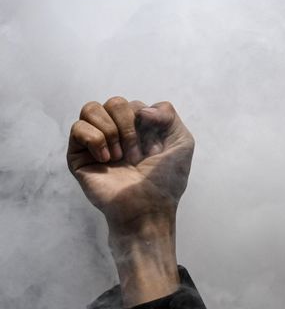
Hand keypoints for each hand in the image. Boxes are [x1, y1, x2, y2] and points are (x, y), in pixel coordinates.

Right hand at [67, 97, 193, 232]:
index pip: (134, 104)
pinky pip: (77, 127)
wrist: (148, 207)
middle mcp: (116, 132)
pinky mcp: (78, 155)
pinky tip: (106, 160)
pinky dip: (95, 140)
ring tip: (119, 157)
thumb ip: (168, 114)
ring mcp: (96, 143)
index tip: (154, 149)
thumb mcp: (182, 143)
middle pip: (114, 102)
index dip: (146, 123)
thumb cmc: (166, 180)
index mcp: (138, 128)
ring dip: (111, 131)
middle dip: (128, 127)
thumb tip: (141, 109)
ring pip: (91, 108)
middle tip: (135, 155)